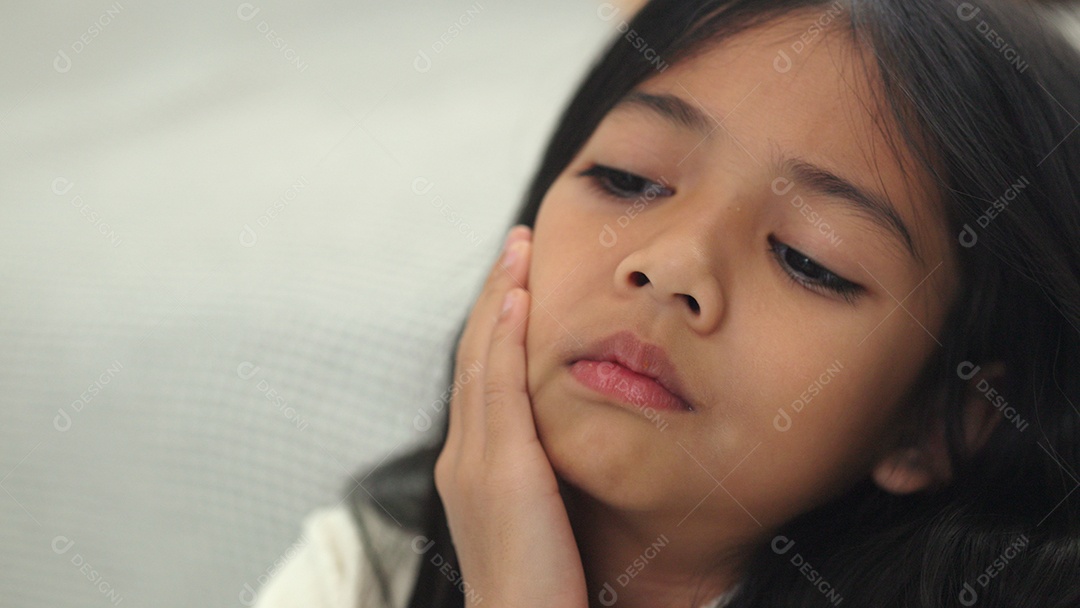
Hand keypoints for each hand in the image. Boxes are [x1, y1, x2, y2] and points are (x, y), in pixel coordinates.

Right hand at [434, 225, 588, 607]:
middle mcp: (462, 456)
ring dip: (499, 297)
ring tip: (518, 250)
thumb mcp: (539, 519)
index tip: (517, 281)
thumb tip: (562, 449)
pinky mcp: (499, 468)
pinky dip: (503, 336)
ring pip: (481, 357)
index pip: (482, 376)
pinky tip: (518, 297)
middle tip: (516, 245)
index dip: (494, 323)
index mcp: (471, 467)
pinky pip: (498, 384)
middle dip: (493, 294)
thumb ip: (541, 476)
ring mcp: (473, 460)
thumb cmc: (541, 589)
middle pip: (474, 354)